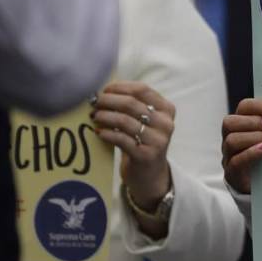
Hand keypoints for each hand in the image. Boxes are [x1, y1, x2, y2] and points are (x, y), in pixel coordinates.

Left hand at [92, 81, 174, 209]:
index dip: (120, 87)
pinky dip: (106, 133)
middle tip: (94, 103)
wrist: (150, 173)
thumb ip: (132, 105)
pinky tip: (98, 132)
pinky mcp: (145, 155)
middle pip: (131, 103)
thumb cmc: (143, 141)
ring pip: (124, 120)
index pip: (142, 89)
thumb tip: (104, 92)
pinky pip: (120, 139)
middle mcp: (165, 123)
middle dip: (108, 101)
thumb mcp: (145, 120)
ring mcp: (157, 140)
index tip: (104, 90)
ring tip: (94, 116)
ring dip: (105, 116)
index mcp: (167, 109)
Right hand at [221, 98, 261, 193]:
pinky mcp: (233, 172)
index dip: (258, 106)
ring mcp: (229, 155)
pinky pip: (236, 161)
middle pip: (230, 122)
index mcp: (241, 124)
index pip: (243, 107)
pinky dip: (251, 153)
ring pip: (231, 140)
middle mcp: (230, 137)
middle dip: (254, 121)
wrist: (261, 186)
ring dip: (254, 136)